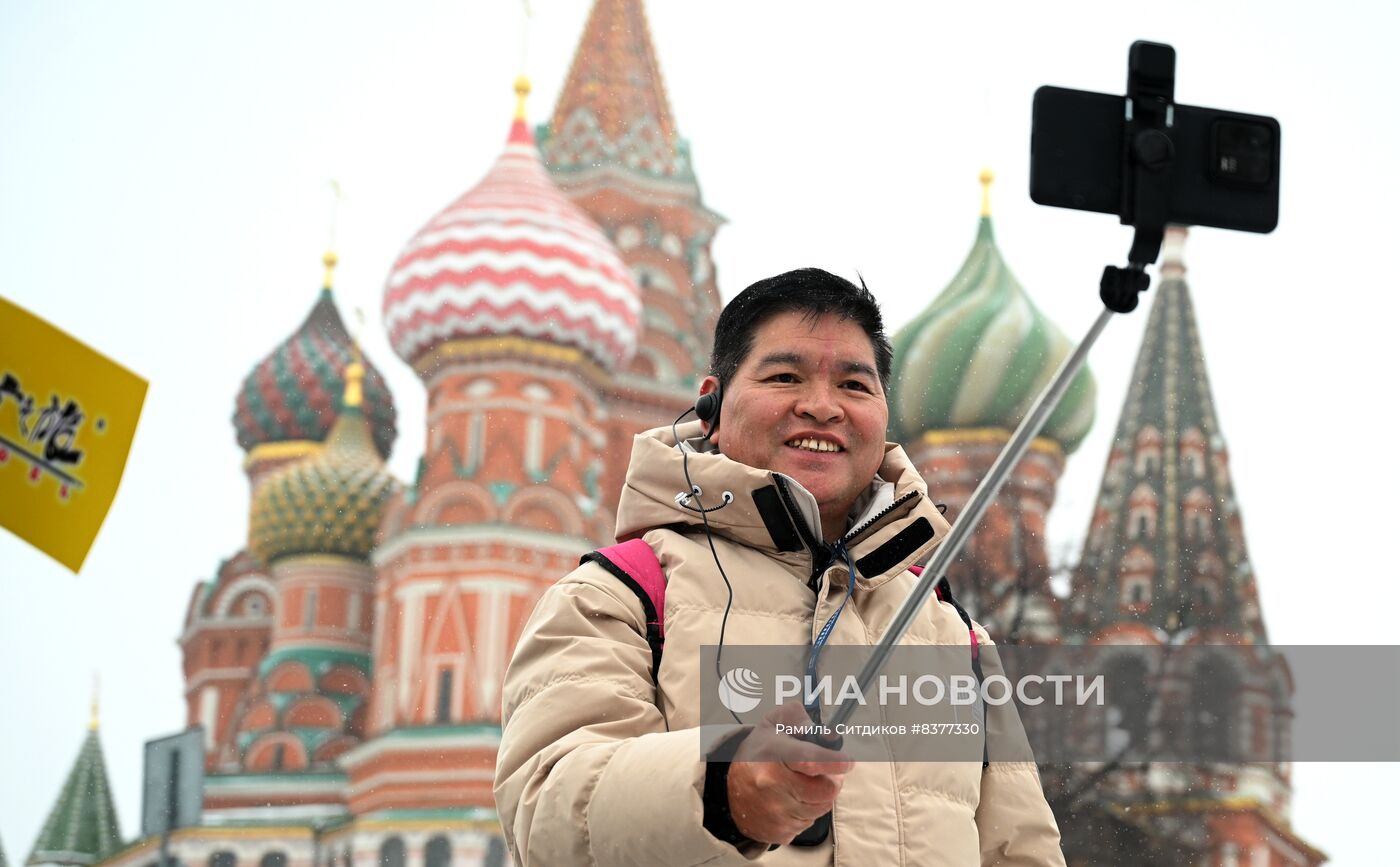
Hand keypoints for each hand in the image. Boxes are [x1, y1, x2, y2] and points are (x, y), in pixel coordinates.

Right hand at [725, 703, 853, 844]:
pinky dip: (807, 811)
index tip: (848, 762)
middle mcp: (772, 786)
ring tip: (802, 783)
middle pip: (827, 789)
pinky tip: (792, 800)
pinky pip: (810, 822)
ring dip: (820, 795)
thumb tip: (827, 733)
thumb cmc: (757, 754)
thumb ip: (799, 718)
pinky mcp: (780, 831)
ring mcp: (776, 812)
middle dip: (831, 778)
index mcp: (772, 755)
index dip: (834, 762)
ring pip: (822, 807)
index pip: (810, 760)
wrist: (729, 792)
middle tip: (820, 770)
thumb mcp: (773, 723)